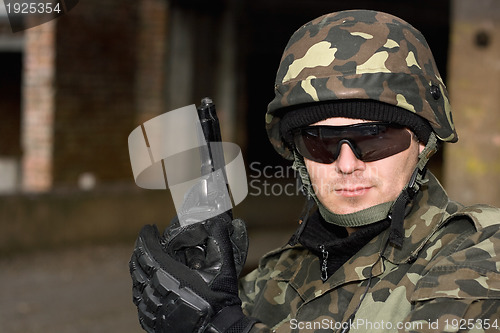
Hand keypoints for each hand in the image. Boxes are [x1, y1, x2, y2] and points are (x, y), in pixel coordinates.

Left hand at [129, 213, 255, 332]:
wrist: (217, 331)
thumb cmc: (220, 301)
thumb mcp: (224, 268)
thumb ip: (220, 241)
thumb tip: (219, 222)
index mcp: (167, 274)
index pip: (147, 249)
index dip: (146, 236)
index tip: (149, 228)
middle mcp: (154, 291)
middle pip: (137, 265)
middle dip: (140, 250)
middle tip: (147, 241)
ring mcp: (151, 309)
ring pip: (136, 285)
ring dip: (139, 270)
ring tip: (146, 262)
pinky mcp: (152, 323)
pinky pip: (139, 303)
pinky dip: (141, 290)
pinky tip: (147, 287)